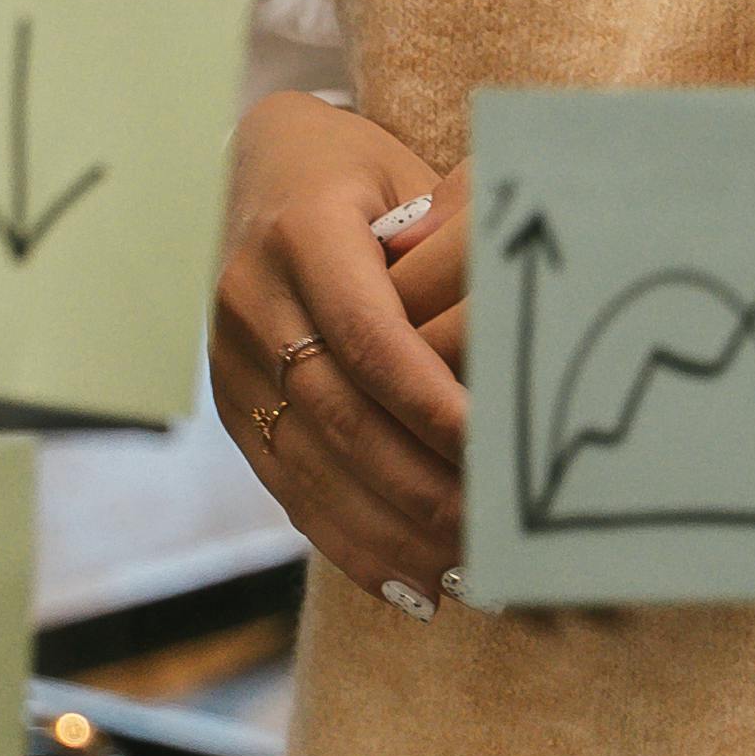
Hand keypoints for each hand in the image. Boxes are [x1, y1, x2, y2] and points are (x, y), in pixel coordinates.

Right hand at [212, 92, 472, 610]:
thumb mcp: (403, 173)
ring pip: (313, 467)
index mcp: (298, 234)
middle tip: (501, 535)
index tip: (498, 452)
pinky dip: (353, 545)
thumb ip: (455, 235)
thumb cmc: (356, 173)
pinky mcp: (231, 406)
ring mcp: (230, 361)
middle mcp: (250, 301)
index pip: (368, 338)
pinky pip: (289, 488)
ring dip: (394, 534)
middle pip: (340, 416)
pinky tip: (414, 588)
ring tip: (471, 577)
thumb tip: (524, 303)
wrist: (253, 167)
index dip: (430, 404)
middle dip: (423, 487)